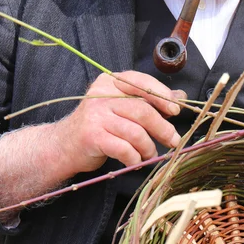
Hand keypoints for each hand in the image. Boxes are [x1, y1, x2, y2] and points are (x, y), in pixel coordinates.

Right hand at [58, 71, 184, 174]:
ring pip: (135, 132)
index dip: (162, 96)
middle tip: (173, 141)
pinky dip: (134, 158)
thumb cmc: (98, 126)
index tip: (176, 110)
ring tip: (149, 155)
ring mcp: (95, 116)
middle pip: (142, 110)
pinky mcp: (92, 136)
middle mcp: (101, 95)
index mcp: (111, 82)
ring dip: (148, 148)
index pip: (141, 83)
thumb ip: (148, 100)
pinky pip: (124, 149)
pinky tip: (135, 161)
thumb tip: (180, 96)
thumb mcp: (122, 107)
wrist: (64, 146)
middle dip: (162, 128)